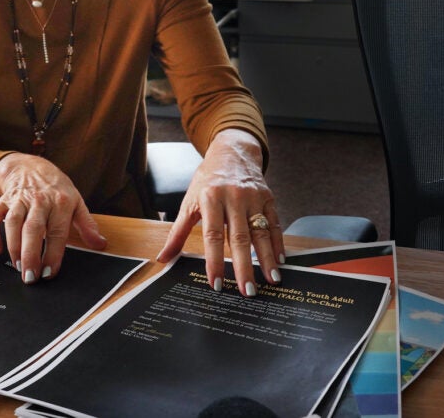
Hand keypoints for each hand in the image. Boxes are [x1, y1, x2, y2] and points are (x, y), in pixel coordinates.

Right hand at [0, 152, 105, 283]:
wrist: (31, 166)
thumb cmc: (56, 188)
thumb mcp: (76, 202)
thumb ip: (87, 225)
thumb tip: (100, 244)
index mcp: (60, 203)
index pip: (57, 232)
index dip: (53, 254)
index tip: (50, 273)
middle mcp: (39, 201)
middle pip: (33, 229)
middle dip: (30, 254)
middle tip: (30, 277)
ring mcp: (19, 200)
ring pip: (12, 223)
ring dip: (13, 246)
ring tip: (17, 266)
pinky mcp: (3, 200)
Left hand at [156, 130, 283, 296]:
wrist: (231, 152)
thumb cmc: (207, 180)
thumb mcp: (189, 201)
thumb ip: (177, 232)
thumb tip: (163, 258)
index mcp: (210, 198)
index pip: (212, 236)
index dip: (215, 261)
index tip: (216, 283)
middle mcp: (234, 197)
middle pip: (239, 237)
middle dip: (244, 267)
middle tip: (248, 291)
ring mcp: (253, 197)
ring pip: (261, 232)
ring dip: (266, 258)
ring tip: (272, 280)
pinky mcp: (268, 197)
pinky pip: (275, 223)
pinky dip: (278, 243)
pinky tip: (280, 260)